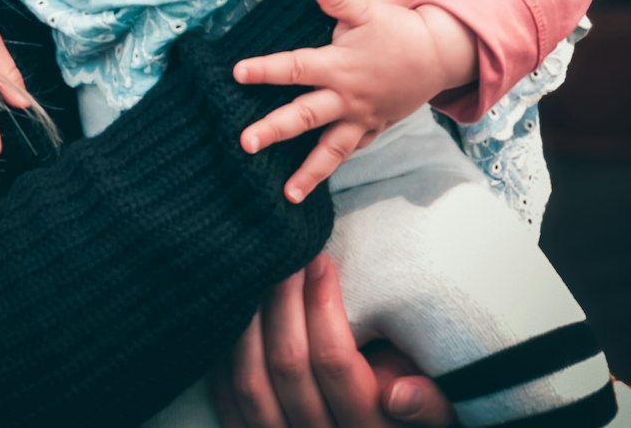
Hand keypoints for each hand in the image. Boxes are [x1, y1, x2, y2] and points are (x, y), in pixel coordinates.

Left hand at [210, 255, 456, 426]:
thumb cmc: (412, 419)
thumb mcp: (440, 413)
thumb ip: (431, 403)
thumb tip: (399, 395)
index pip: (335, 361)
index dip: (322, 305)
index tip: (321, 260)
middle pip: (288, 365)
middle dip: (283, 299)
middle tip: (284, 255)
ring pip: (251, 383)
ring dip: (249, 321)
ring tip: (258, 274)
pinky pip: (227, 401)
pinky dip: (224, 355)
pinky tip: (233, 315)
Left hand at [234, 0, 476, 199]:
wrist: (438, 56)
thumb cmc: (397, 31)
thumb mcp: (368, 10)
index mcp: (339, 66)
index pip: (296, 68)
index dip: (266, 69)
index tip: (237, 73)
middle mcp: (347, 98)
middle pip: (304, 116)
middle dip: (273, 130)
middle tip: (245, 143)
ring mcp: (360, 118)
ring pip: (330, 150)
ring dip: (308, 172)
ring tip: (287, 194)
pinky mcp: (371, 129)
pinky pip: (349, 152)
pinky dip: (331, 168)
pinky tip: (311, 184)